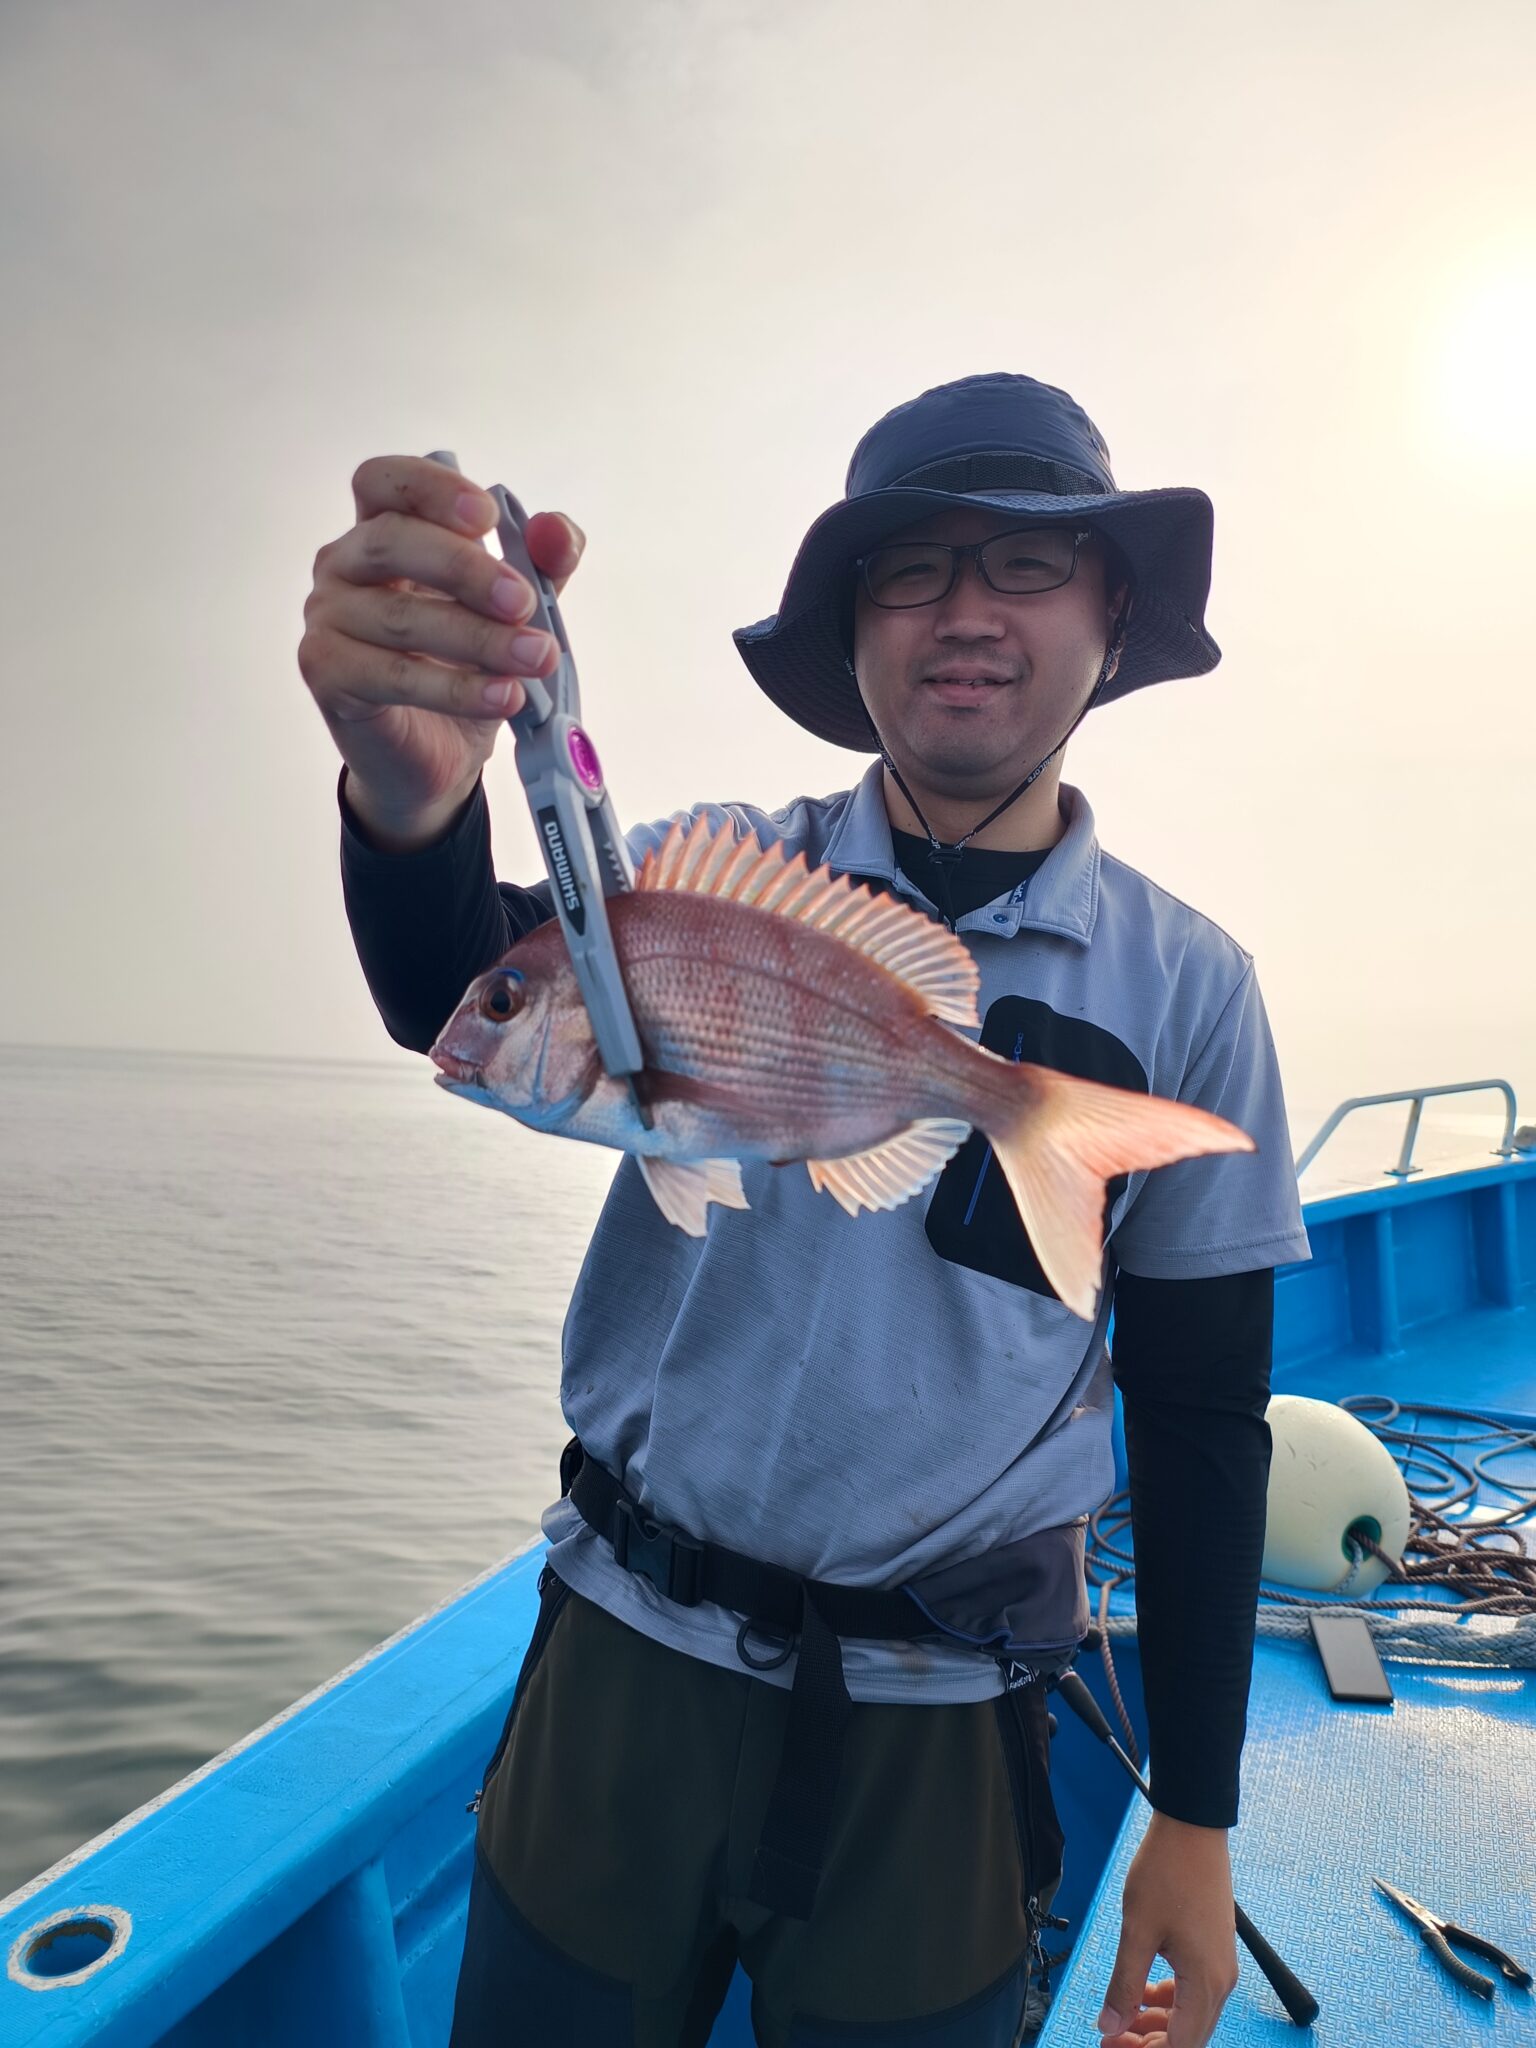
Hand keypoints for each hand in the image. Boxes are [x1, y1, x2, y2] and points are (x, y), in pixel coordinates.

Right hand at [298, 454, 585, 847]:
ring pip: (399, 616)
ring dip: (478, 637)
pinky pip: (391, 676)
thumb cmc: (465, 668)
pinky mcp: (326, 673)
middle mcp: (342, 565)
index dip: (432, 487)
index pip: (384, 480)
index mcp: (382, 531)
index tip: (489, 518)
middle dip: (467, 569)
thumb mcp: (513, 611)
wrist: (437, 755)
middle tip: (525, 604)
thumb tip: (557, 530)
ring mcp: (327, 618)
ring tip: (536, 658)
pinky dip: (456, 688)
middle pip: (391, 540)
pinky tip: (504, 696)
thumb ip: (541, 564)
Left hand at [1095, 1812, 1238, 2046]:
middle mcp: (1221, 1980)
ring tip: (1120, 2019)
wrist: (1192, 1827)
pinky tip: (1141, 1992)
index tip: (1112, 2047)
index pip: (1182, 2045)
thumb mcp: (1137, 1931)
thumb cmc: (1167, 1871)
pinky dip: (1167, 1999)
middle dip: (1149, 2042)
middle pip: (1189, 2036)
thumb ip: (1124, 1984)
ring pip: (1191, 2014)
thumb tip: (1109, 2025)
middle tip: (1110, 2038)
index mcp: (1206, 1982)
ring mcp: (1220, 1964)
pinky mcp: (1213, 1948)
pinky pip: (1193, 1990)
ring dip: (1157, 2022)